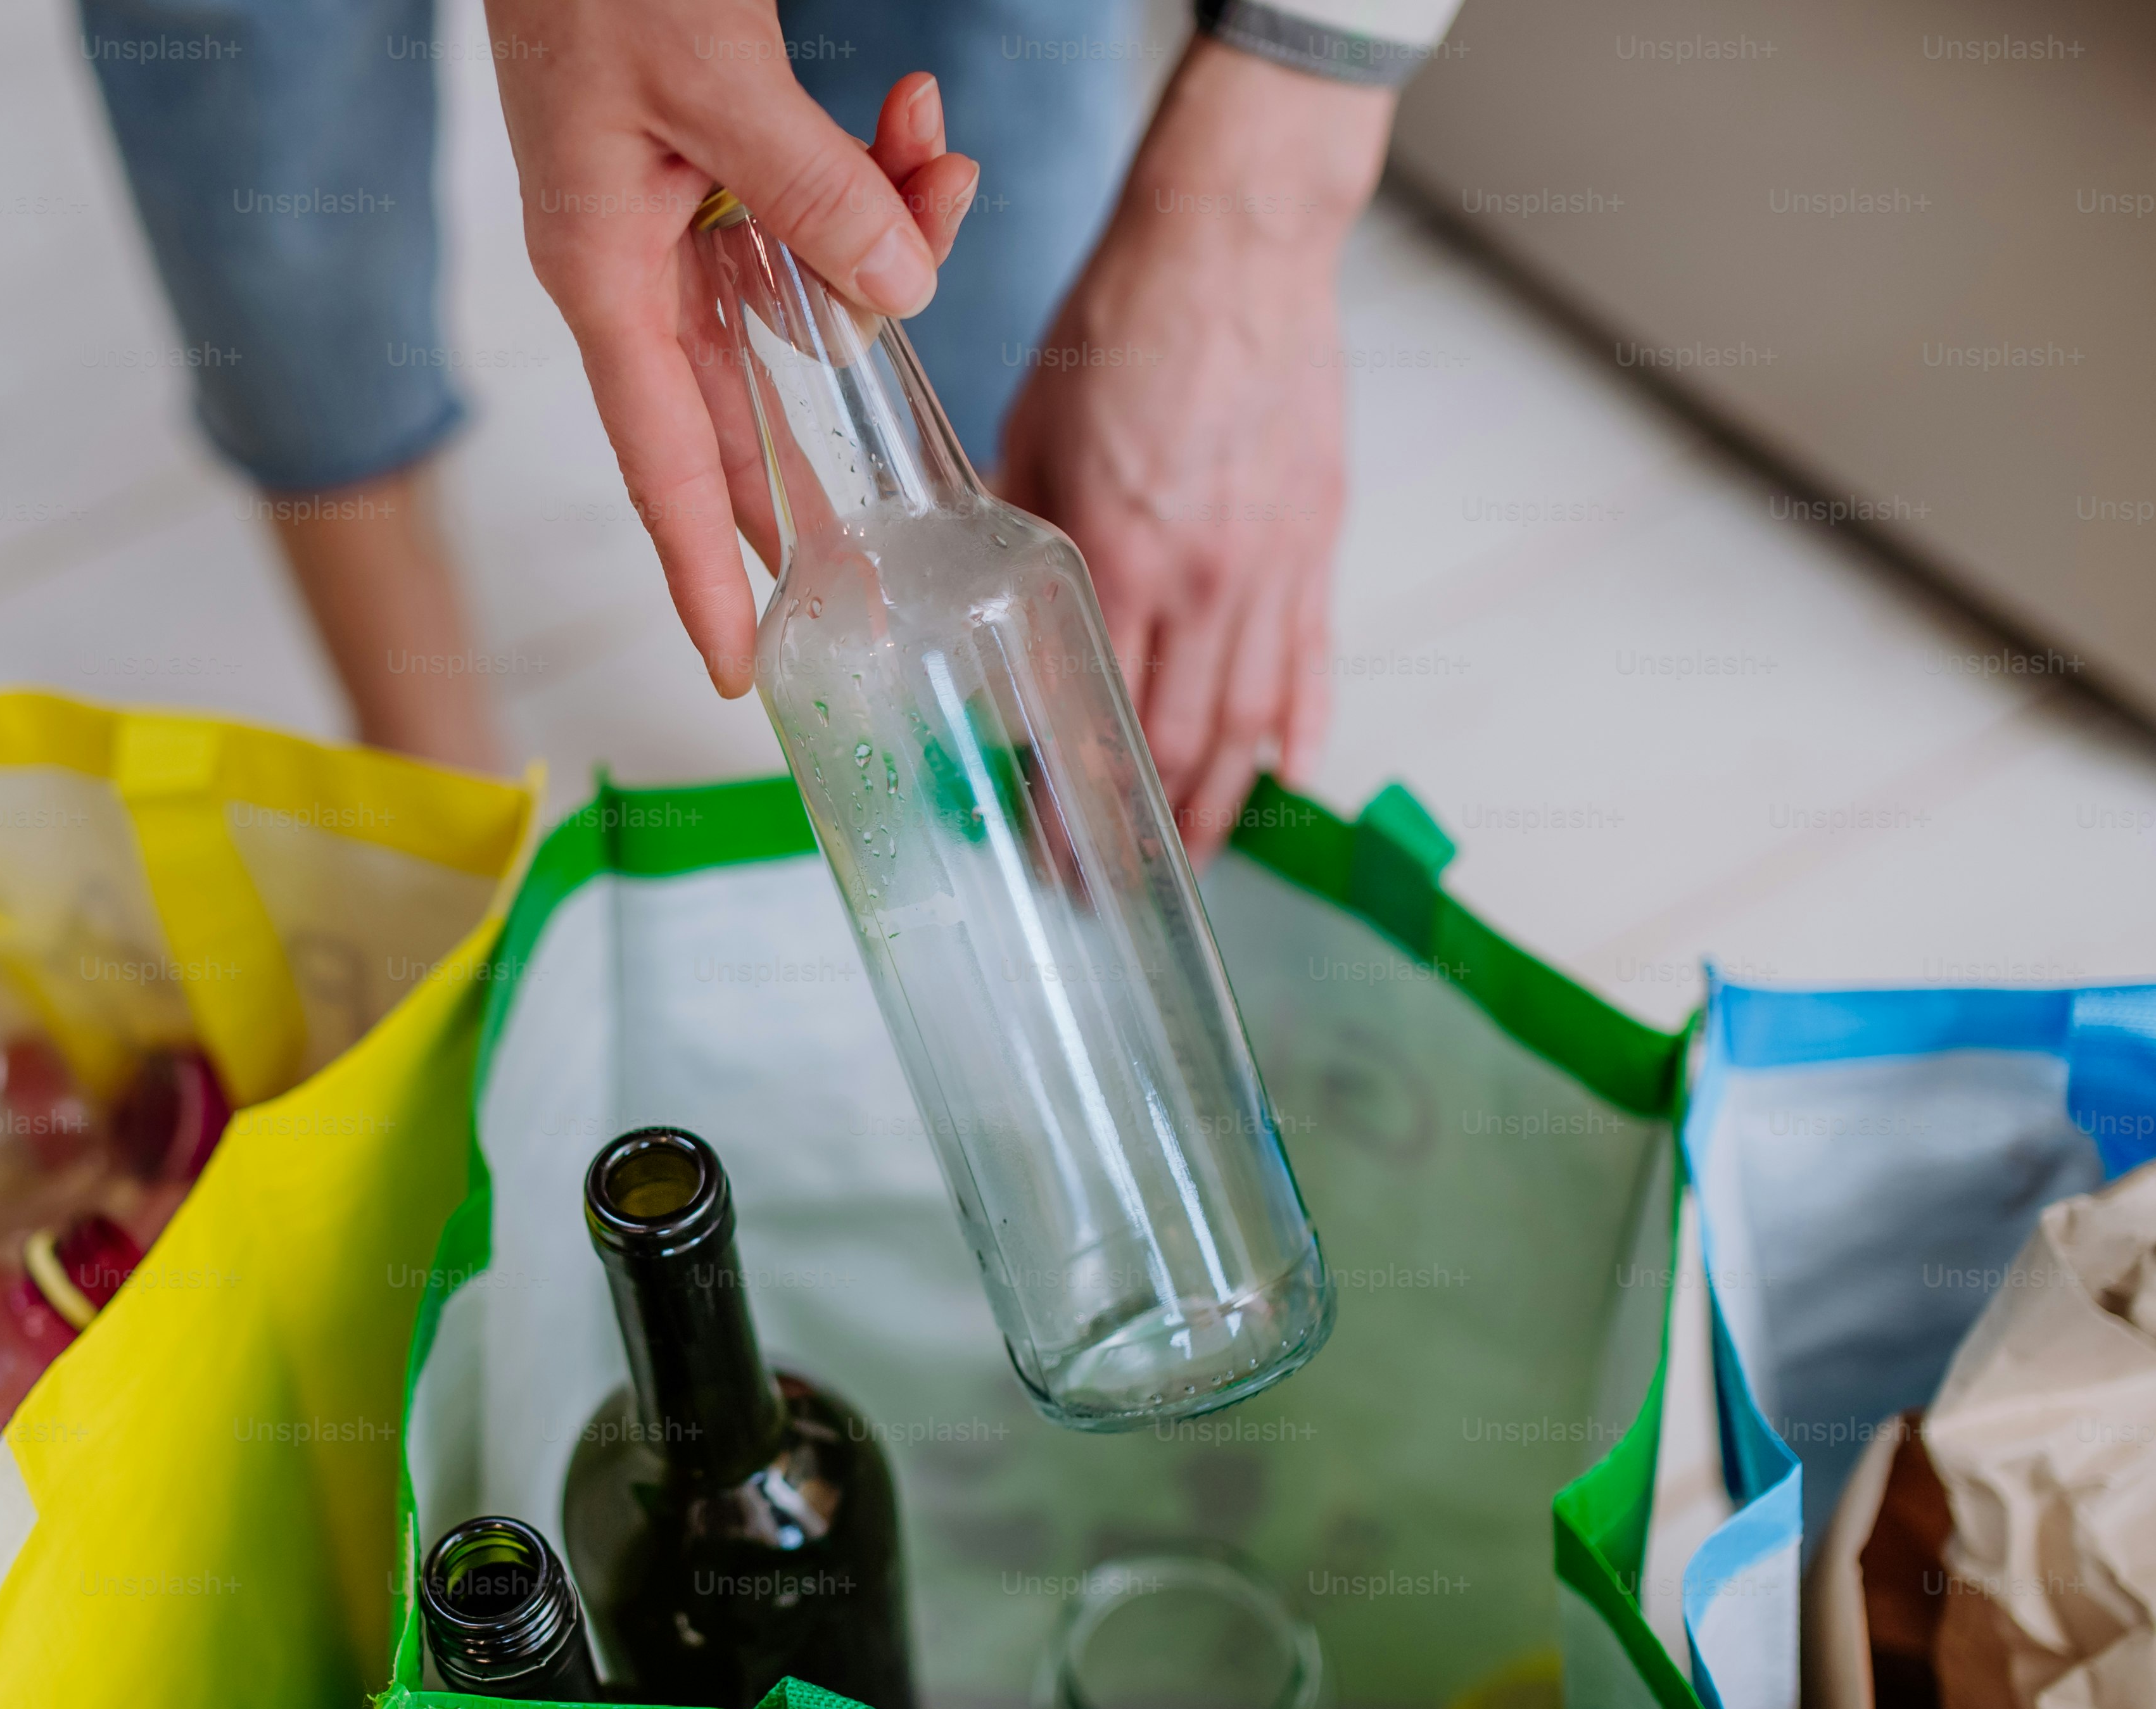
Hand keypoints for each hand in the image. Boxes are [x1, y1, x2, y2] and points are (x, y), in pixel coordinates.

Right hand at [484, 2, 976, 692]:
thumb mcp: (713, 74)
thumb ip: (812, 190)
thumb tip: (901, 295)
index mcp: (604, 272)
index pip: (662, 463)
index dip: (702, 574)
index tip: (739, 668)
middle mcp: (636, 263)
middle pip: (753, 392)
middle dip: (851, 402)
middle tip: (918, 486)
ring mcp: (674, 212)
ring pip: (810, 286)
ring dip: (894, 231)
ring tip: (934, 146)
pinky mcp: (711, 159)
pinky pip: (815, 204)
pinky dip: (879, 168)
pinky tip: (913, 112)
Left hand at [995, 43, 1392, 858]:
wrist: (1231, 247)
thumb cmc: (1122, 325)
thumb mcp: (1028, 434)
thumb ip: (1008, 533)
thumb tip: (970, 600)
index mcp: (1117, 559)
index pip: (1090, 719)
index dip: (1067, 804)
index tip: (1043, 855)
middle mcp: (1202, 582)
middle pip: (1175, 746)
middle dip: (1141, 830)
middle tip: (1110, 884)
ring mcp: (1269, 567)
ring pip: (1248, 724)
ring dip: (1221, 805)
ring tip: (1193, 860)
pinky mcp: (1314, 540)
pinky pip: (1309, 657)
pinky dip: (1299, 727)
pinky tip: (1285, 776)